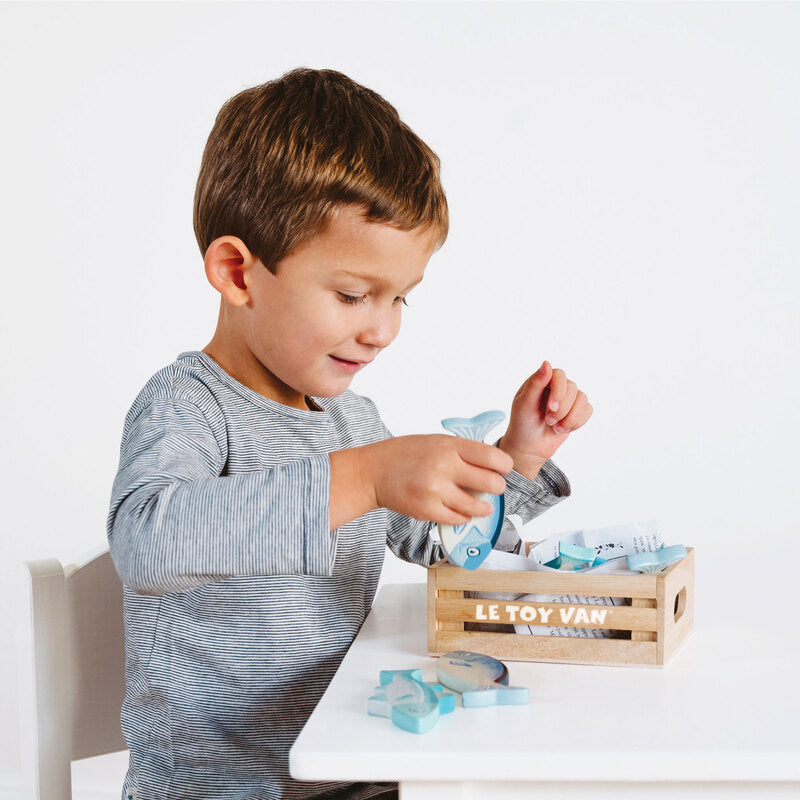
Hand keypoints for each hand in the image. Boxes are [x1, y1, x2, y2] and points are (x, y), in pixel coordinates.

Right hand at [359, 434, 513, 525]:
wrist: (373, 472)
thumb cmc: (405, 454)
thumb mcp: (436, 441)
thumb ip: (463, 451)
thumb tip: (492, 466)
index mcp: (449, 446)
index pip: (494, 457)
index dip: (504, 466)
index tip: (502, 469)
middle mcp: (444, 467)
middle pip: (492, 483)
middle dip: (496, 487)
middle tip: (492, 487)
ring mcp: (436, 490)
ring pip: (477, 506)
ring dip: (483, 507)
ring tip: (481, 504)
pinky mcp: (427, 510)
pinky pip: (459, 519)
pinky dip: (464, 517)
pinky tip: (462, 511)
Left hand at [499, 361, 592, 479]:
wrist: (529, 446)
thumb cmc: (522, 423)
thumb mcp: (524, 404)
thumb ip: (535, 384)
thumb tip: (546, 363)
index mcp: (542, 380)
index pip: (559, 374)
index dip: (559, 391)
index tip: (551, 408)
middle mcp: (557, 386)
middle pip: (573, 388)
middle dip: (562, 409)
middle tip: (548, 421)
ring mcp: (569, 397)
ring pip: (583, 399)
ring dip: (569, 418)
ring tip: (554, 427)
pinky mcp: (577, 410)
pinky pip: (588, 410)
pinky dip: (576, 423)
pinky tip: (562, 429)